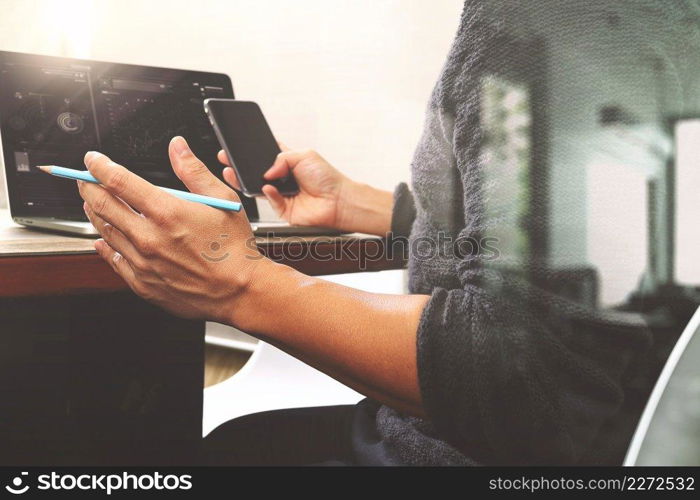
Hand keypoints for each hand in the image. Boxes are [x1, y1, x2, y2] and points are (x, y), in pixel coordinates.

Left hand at [78, 136, 268, 323]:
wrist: (240, 291)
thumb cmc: (234, 248)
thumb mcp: (223, 200)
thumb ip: (194, 171)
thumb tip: (177, 148)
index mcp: (167, 213)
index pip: (118, 182)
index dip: (99, 166)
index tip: (93, 160)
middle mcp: (149, 238)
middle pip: (103, 205)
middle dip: (89, 187)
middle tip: (85, 179)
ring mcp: (143, 262)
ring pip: (105, 232)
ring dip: (95, 213)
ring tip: (93, 203)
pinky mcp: (143, 283)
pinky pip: (114, 261)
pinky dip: (105, 247)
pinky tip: (104, 240)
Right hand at [218, 146, 349, 228]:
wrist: (338, 200)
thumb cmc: (327, 178)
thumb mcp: (303, 155)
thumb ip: (281, 157)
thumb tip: (267, 170)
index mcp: (287, 162)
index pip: (264, 155)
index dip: (250, 152)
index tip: (235, 146)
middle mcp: (282, 179)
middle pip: (255, 172)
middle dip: (240, 166)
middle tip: (226, 158)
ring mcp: (281, 195)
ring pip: (257, 188)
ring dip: (245, 181)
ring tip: (234, 172)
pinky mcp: (282, 210)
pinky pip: (269, 201)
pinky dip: (267, 193)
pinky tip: (269, 187)